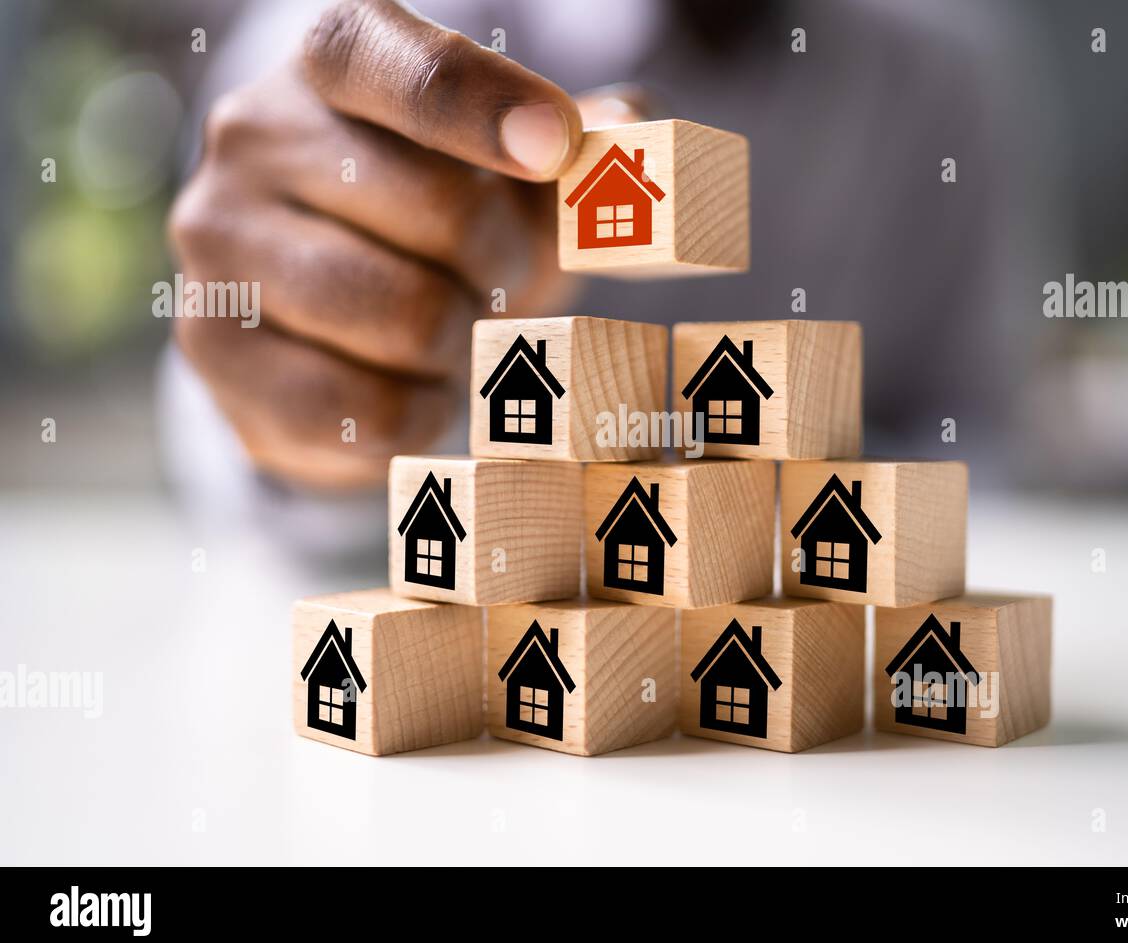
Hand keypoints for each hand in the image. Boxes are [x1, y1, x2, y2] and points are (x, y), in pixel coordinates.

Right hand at [168, 0, 638, 488]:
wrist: (326, 319)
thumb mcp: (513, 176)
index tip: (557, 148)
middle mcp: (254, 134)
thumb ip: (577, 149)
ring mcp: (218, 241)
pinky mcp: (210, 347)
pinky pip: (364, 408)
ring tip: (444, 331)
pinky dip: (417, 413)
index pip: (407, 69)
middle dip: (503, 265)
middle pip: (445, 213)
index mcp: (335, 63)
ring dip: (460, 344)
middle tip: (496, 279)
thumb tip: (635, 128)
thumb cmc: (440, 227)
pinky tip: (409, 386)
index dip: (486, 110)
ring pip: (406, 317)